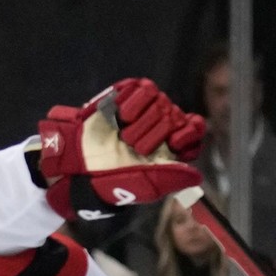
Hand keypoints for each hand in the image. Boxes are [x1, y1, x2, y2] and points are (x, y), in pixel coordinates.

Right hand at [35, 78, 204, 217]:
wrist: (79, 165)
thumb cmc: (110, 181)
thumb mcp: (145, 187)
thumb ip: (172, 179)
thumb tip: (197, 176)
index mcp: (169, 151)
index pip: (193, 131)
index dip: (186, 133)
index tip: (173, 142)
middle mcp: (160, 128)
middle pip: (174, 116)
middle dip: (153, 133)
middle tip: (133, 146)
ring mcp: (145, 110)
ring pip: (160, 100)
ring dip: (141, 119)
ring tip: (124, 134)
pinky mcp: (128, 95)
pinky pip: (142, 88)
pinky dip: (132, 102)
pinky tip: (120, 116)